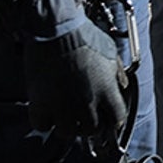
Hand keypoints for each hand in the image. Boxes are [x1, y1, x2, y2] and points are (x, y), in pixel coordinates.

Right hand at [23, 20, 127, 138]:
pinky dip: (44, 122)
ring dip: (67, 127)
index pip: (117, 119)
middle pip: (92, 130)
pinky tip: (46, 112)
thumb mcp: (111, 53)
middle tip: (84, 120)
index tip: (108, 120)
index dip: (113, 121)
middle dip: (90, 126)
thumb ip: (117, 73)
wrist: (56, 29)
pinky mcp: (40, 104)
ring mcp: (63, 105)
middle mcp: (87, 102)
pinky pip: (42, 125)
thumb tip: (122, 86)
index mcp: (107, 90)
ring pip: (67, 132)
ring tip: (65, 117)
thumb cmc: (85, 37)